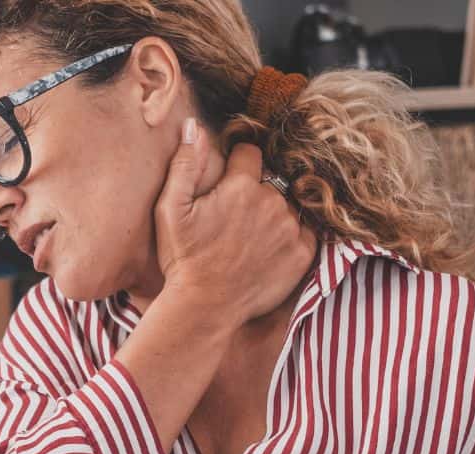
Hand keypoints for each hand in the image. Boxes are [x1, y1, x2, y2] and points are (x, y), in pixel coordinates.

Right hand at [152, 118, 316, 324]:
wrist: (205, 307)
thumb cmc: (183, 259)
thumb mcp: (170, 210)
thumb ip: (184, 164)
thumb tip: (193, 126)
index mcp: (241, 187)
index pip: (250, 154)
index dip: (237, 167)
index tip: (227, 184)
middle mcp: (272, 203)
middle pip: (270, 182)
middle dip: (254, 194)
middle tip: (233, 222)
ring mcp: (290, 229)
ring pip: (286, 206)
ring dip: (272, 215)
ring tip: (248, 240)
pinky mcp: (303, 254)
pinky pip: (304, 232)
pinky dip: (290, 237)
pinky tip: (267, 251)